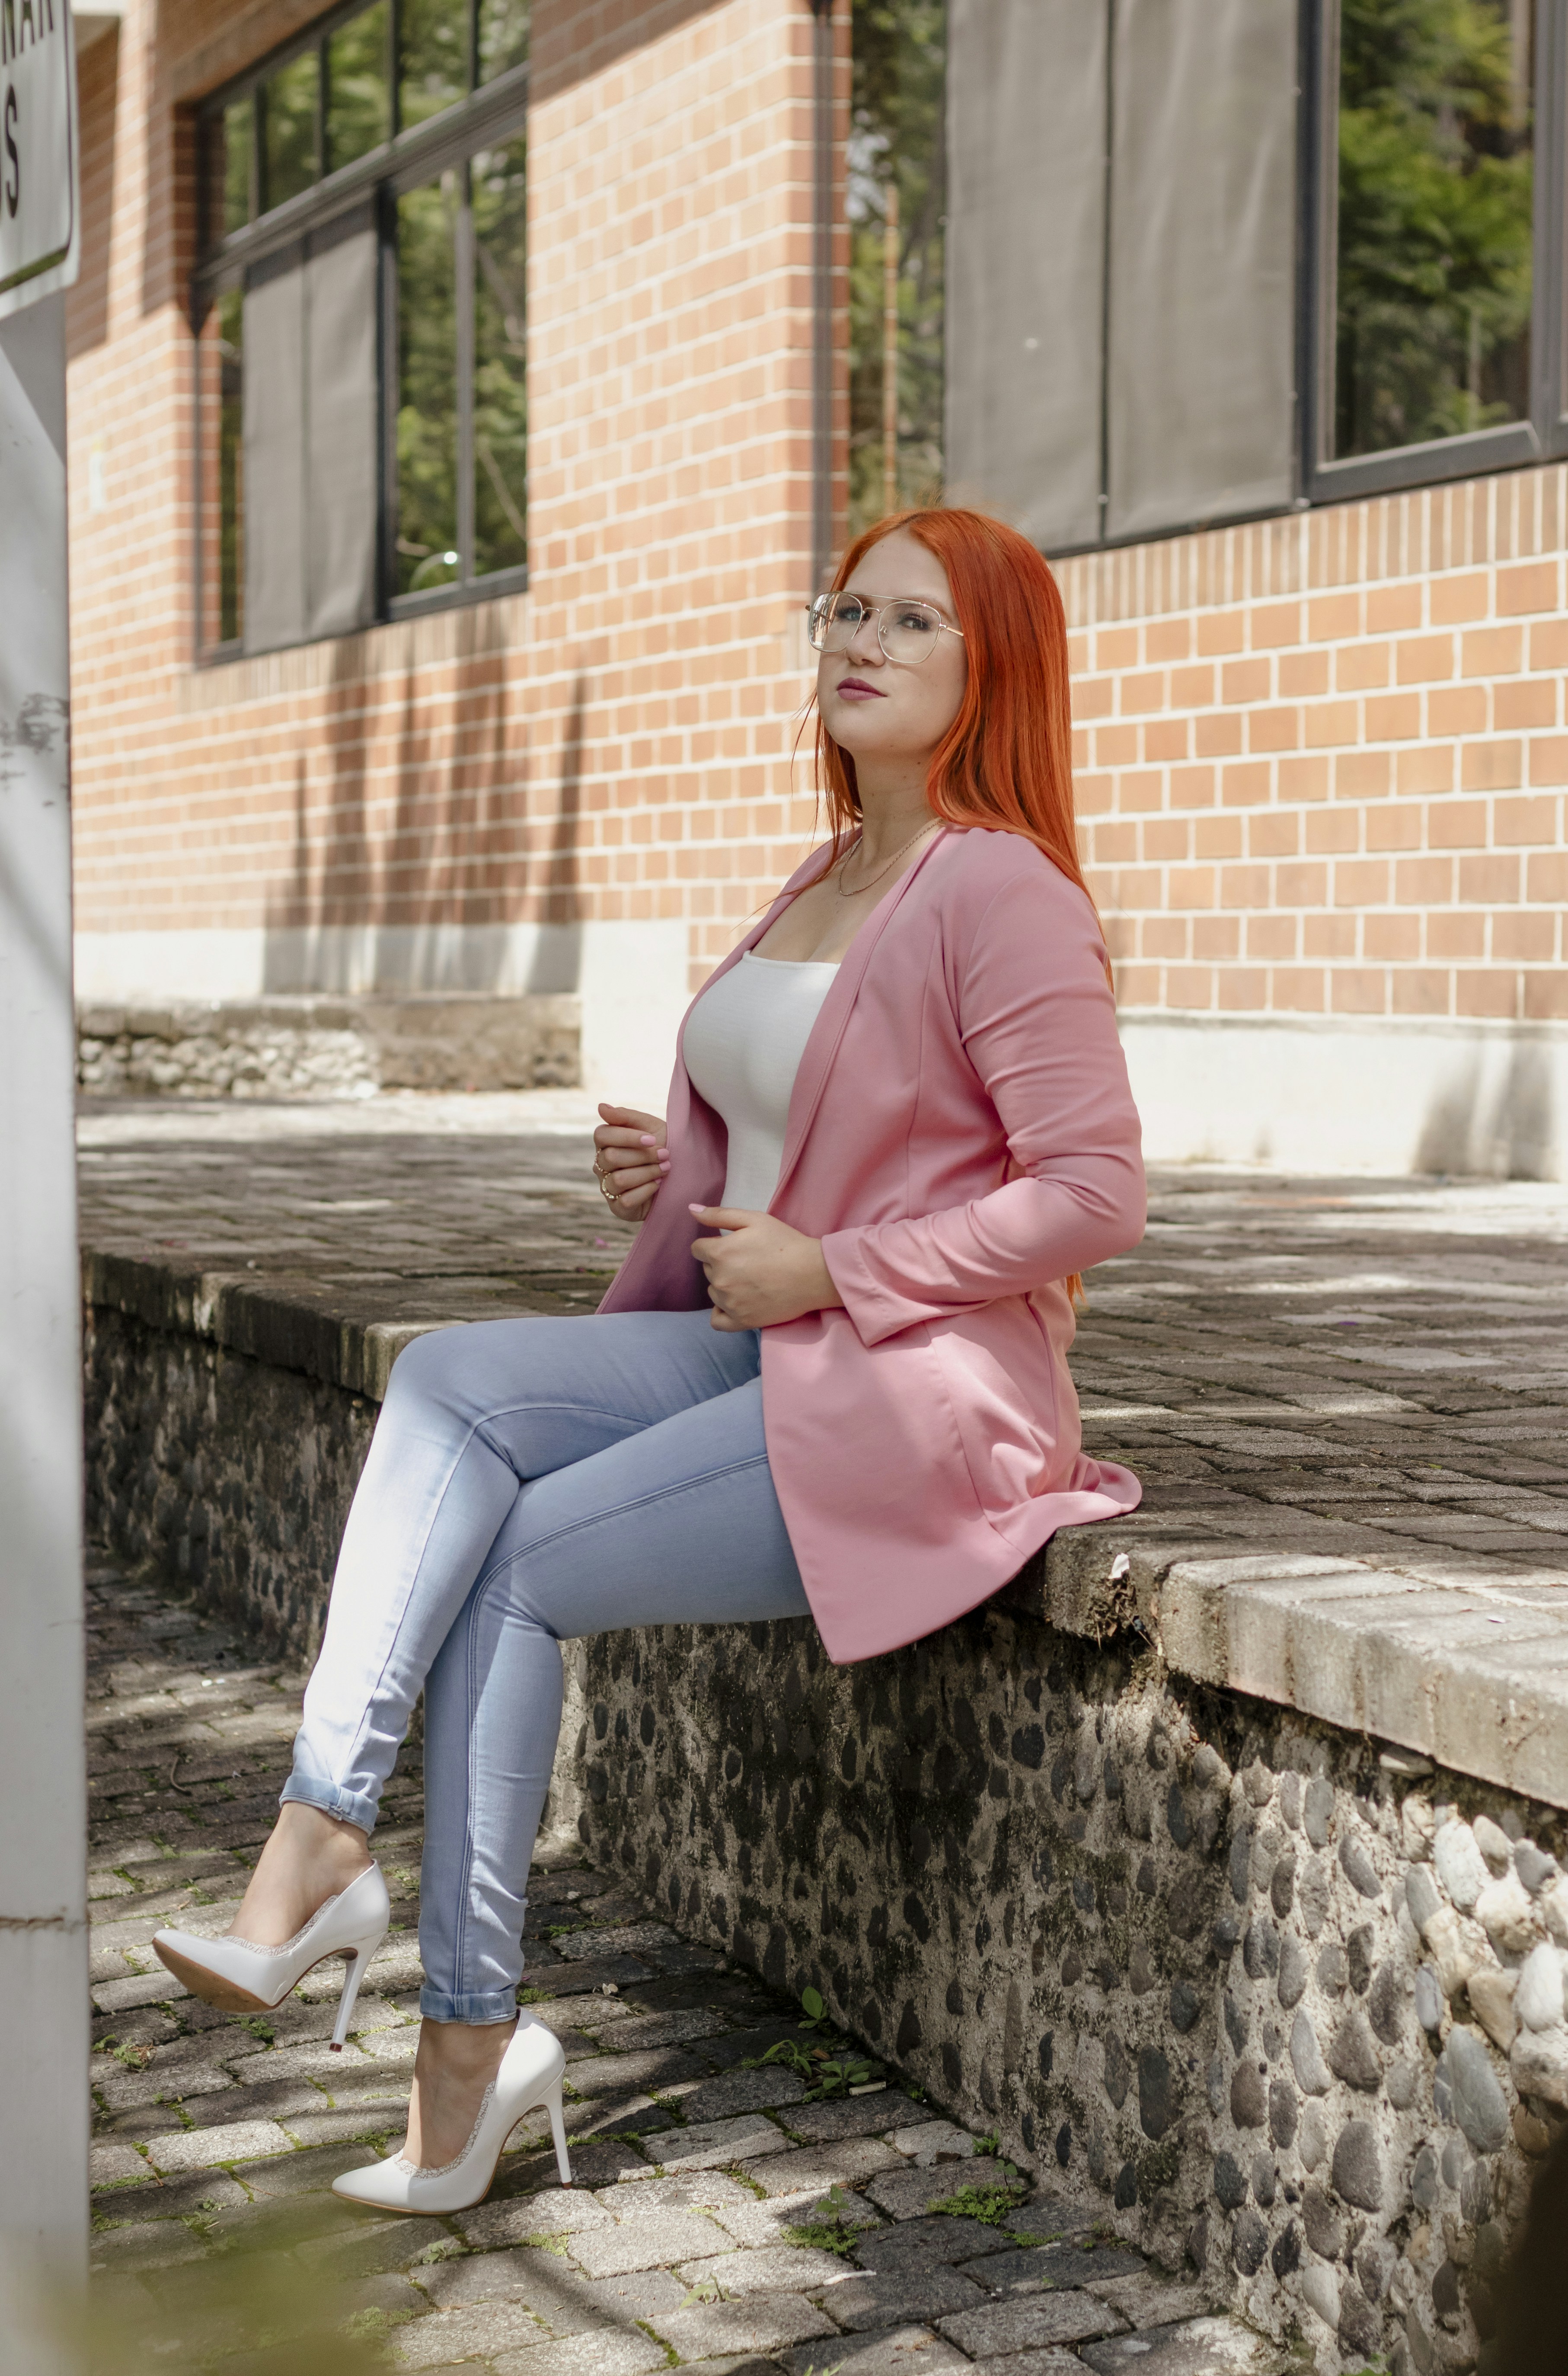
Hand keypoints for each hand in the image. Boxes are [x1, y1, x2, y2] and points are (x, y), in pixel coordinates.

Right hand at [593, 1103, 668, 1220]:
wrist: (681, 1172)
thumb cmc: (661, 1145)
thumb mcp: (649, 1126)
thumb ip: (625, 1116)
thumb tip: (601, 1107)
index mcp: (605, 1142)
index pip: (602, 1135)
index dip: (627, 1137)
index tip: (652, 1139)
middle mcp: (601, 1165)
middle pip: (611, 1157)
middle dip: (643, 1156)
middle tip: (665, 1154)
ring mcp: (608, 1187)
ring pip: (619, 1179)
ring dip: (648, 1172)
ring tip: (666, 1168)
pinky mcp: (618, 1207)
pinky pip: (626, 1200)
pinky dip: (646, 1190)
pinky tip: (658, 1184)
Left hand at [688, 1206, 845, 1330]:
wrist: (813, 1274)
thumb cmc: (786, 1242)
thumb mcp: (754, 1219)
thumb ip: (719, 1215)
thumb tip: (691, 1210)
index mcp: (719, 1253)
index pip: (698, 1249)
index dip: (713, 1245)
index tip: (733, 1246)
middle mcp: (720, 1280)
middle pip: (707, 1270)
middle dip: (721, 1264)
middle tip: (748, 1261)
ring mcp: (730, 1303)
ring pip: (713, 1292)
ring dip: (724, 1286)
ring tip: (750, 1280)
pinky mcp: (742, 1321)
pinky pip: (717, 1320)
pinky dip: (722, 1311)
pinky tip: (735, 1302)